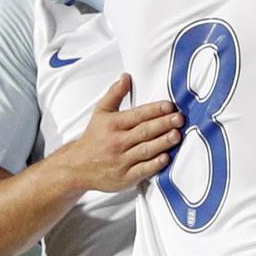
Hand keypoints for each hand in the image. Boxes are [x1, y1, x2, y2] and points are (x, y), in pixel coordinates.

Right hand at [57, 74, 182, 192]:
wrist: (76, 167)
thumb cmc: (93, 138)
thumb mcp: (101, 113)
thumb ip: (114, 94)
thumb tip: (126, 77)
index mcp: (113, 124)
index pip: (137, 115)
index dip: (155, 110)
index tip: (170, 106)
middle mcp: (117, 142)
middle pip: (144, 131)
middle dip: (164, 124)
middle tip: (179, 118)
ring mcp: (121, 161)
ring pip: (146, 150)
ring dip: (163, 142)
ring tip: (177, 135)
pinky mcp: (125, 177)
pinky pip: (142, 170)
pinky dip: (154, 164)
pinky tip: (166, 158)